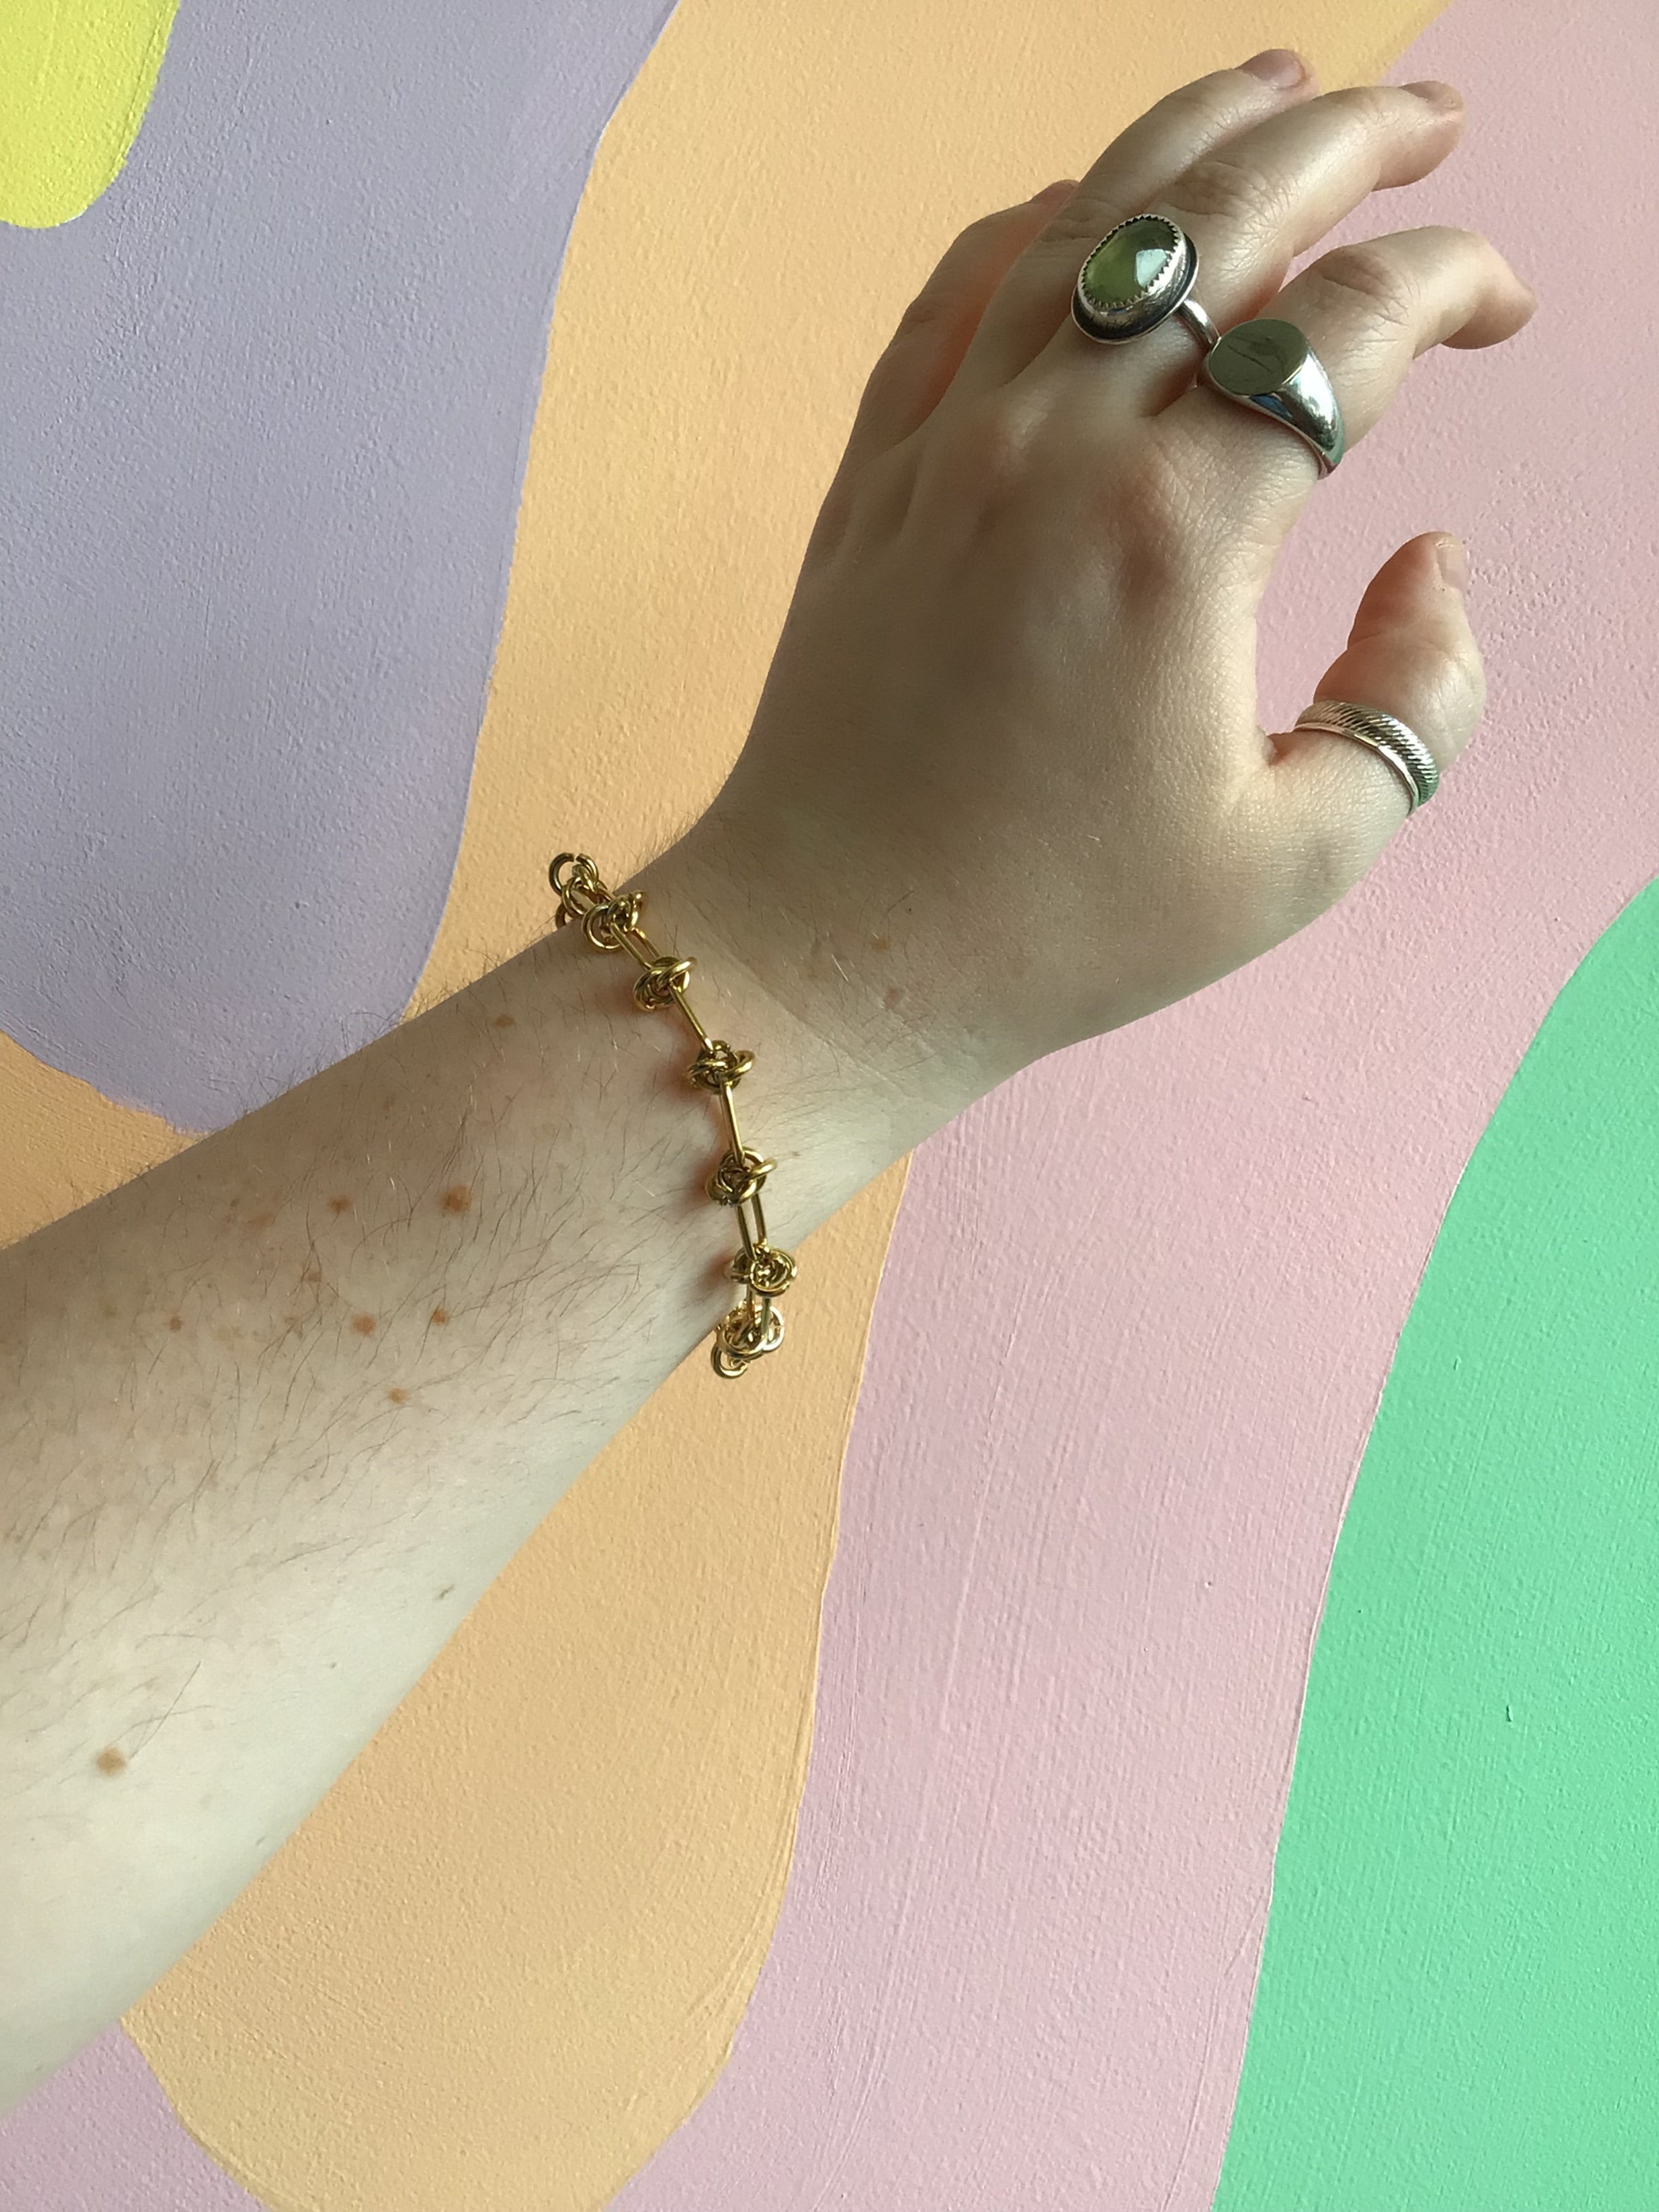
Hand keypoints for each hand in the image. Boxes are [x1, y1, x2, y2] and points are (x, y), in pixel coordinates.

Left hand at [687, 54, 1535, 1108]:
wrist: (836, 952)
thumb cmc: (1058, 928)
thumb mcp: (1296, 860)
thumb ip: (1416, 700)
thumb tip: (1435, 561)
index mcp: (1179, 536)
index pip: (1348, 330)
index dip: (1451, 279)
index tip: (1497, 300)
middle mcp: (1058, 451)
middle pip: (1225, 216)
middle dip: (1351, 138)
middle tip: (1429, 121)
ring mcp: (948, 445)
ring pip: (1085, 218)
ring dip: (1198, 131)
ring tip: (1282, 86)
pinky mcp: (875, 473)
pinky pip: (958, 290)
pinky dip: (1037, 220)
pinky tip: (1087, 202)